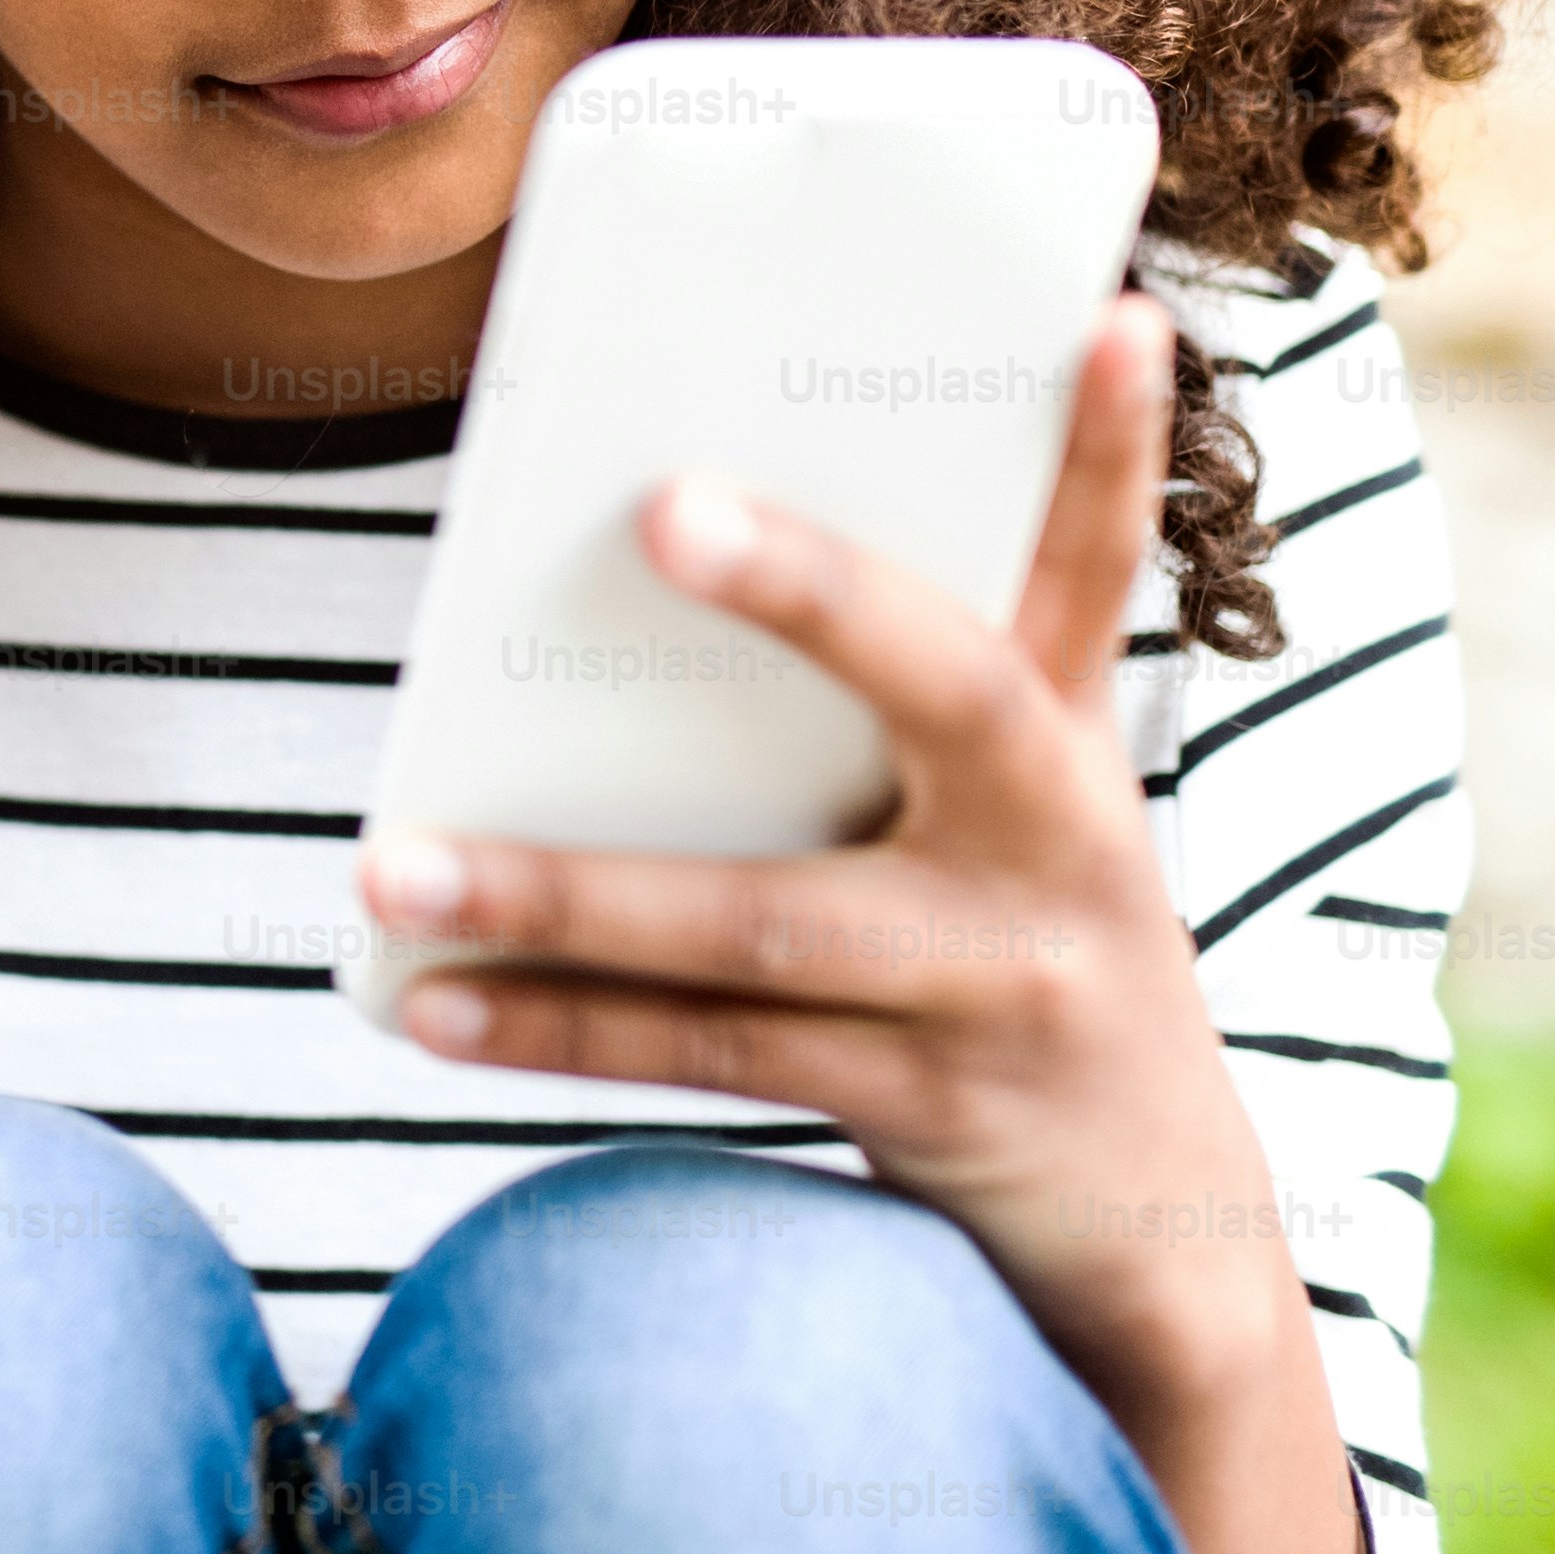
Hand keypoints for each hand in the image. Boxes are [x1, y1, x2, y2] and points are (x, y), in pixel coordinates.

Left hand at [351, 293, 1372, 1553]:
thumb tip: (651, 560)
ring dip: (558, 894)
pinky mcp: (925, 1108)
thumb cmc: (1014, 964)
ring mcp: (1000, 986)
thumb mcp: (1009, 827)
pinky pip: (709, 1058)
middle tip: (665, 505)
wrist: (1162, 1240)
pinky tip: (426, 1004)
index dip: (1108, 447)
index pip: (1094, 568)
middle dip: (813, 593)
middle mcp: (1062, 847)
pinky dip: (554, 1028)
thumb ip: (891, 710)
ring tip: (392, 865)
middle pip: (949, 691)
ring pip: (759, 925)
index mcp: (1074, 750)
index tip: (1103, 314)